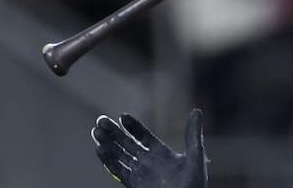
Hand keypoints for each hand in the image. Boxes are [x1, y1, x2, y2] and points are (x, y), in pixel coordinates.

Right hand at [91, 108, 207, 187]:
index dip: (133, 126)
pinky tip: (99, 149)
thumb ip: (193, 134)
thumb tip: (196, 111)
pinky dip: (108, 160)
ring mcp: (139, 172)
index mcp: (161, 152)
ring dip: (108, 143)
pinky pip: (118, 171)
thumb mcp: (195, 156)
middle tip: (100, 120)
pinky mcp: (133, 184)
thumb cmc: (193, 183)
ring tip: (96, 131)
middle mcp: (148, 161)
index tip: (122, 116)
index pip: (143, 135)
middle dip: (114, 132)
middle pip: (127, 143)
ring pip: (119, 155)